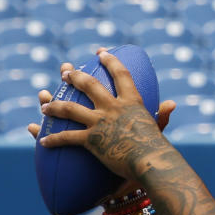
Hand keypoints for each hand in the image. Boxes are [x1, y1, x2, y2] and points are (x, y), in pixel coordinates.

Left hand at [34, 49, 175, 181]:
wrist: (151, 163)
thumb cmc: (157, 149)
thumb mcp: (158, 128)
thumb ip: (162, 114)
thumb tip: (171, 103)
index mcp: (132, 102)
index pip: (120, 74)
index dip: (110, 60)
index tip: (101, 52)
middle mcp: (113, 107)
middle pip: (89, 85)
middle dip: (74, 76)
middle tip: (65, 72)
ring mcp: (100, 122)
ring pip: (69, 108)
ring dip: (53, 105)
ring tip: (44, 104)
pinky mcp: (91, 140)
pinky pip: (67, 137)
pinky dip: (53, 139)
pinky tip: (43, 140)